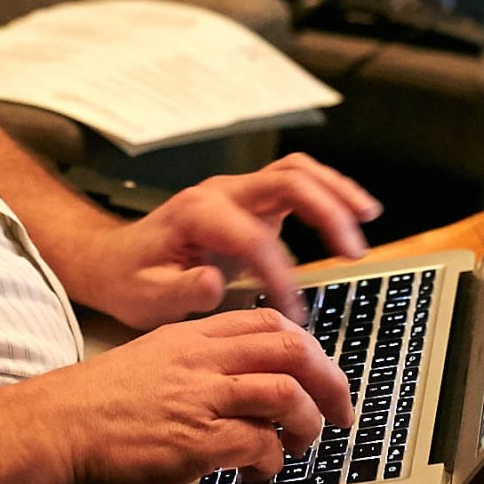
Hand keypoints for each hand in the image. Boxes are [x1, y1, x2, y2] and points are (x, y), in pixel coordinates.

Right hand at [25, 308, 354, 483]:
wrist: (51, 427)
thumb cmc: (89, 405)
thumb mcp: (148, 360)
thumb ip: (192, 364)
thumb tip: (233, 386)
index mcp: (190, 336)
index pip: (267, 324)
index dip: (306, 347)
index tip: (318, 370)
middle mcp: (202, 359)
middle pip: (292, 350)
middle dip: (329, 380)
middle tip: (340, 408)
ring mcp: (201, 397)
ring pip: (286, 393)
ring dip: (307, 422)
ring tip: (303, 442)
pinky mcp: (197, 440)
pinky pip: (259, 443)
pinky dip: (272, 459)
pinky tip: (260, 469)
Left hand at [53, 153, 381, 329]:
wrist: (117, 258)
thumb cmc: (132, 280)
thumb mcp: (145, 296)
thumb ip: (181, 291)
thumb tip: (213, 282)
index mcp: (197, 214)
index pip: (252, 236)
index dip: (279, 273)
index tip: (292, 312)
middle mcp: (221, 193)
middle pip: (285, 180)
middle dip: (325, 211)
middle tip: (353, 252)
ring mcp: (238, 192)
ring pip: (297, 171)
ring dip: (335, 191)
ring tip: (366, 220)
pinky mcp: (253, 202)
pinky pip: (298, 182)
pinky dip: (329, 192)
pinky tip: (355, 211)